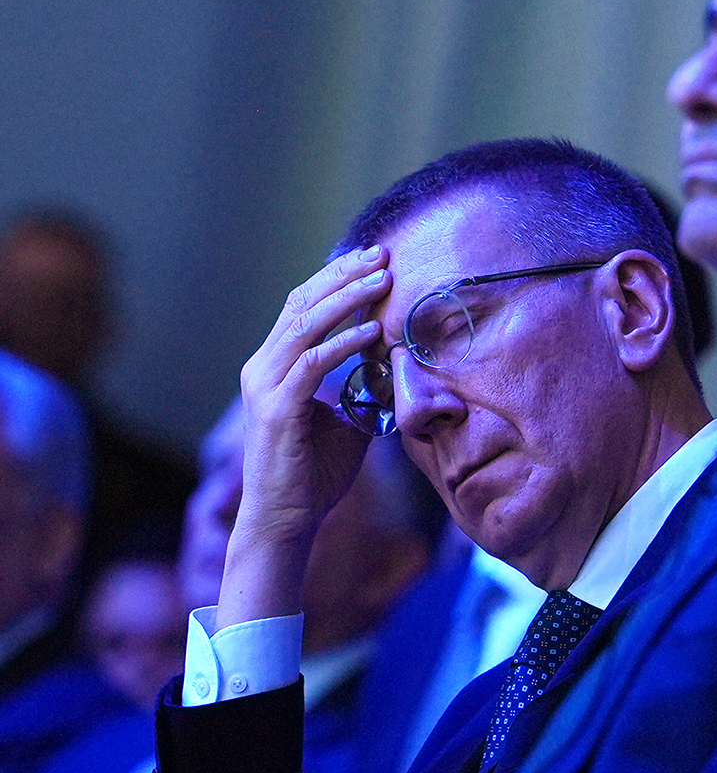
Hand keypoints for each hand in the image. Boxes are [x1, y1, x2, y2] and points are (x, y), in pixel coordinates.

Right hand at [218, 245, 391, 628]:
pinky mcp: (276, 410)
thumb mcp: (350, 419)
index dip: (336, 279)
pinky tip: (372, 331)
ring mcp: (265, 387)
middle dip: (343, 276)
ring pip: (305, 326)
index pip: (303, 307)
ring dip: (346, 300)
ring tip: (383, 280)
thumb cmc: (316, 472)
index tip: (375, 260)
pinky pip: (312, 365)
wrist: (287, 518)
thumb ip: (365, 387)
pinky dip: (343, 344)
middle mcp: (263, 368)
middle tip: (382, 254)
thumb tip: (397, 360)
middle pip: (302, 304)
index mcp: (275, 365)